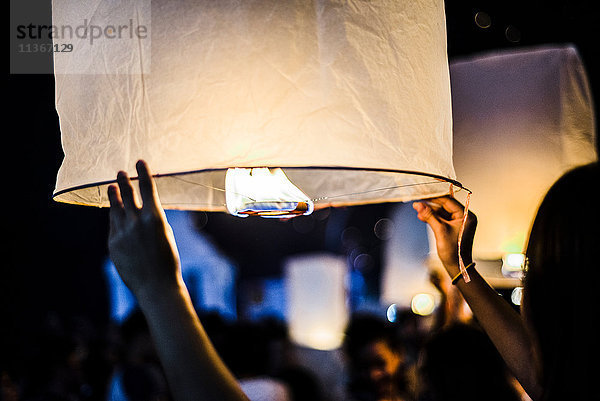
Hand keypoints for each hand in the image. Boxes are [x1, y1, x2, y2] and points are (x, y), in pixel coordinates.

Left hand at [107, 160, 181, 299]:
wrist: (155, 286)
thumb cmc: (167, 260)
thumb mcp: (165, 235)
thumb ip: (152, 220)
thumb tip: (141, 209)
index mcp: (155, 218)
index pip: (147, 188)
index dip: (143, 173)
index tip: (139, 162)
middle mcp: (136, 222)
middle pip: (128, 195)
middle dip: (124, 182)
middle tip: (120, 172)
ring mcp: (122, 233)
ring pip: (116, 209)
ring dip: (114, 196)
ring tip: (112, 187)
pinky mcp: (113, 244)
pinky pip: (113, 226)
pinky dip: (115, 218)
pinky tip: (115, 213)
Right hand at [413, 197, 476, 274]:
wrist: (457, 266)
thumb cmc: (453, 251)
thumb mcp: (440, 230)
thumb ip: (429, 216)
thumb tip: (418, 205)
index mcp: (466, 215)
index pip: (449, 201)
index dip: (434, 197)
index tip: (422, 194)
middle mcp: (464, 217)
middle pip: (445, 205)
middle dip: (431, 204)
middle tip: (417, 203)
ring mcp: (459, 222)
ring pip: (442, 212)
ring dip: (430, 211)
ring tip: (417, 210)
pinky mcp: (454, 227)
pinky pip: (442, 219)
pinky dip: (433, 218)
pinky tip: (422, 217)